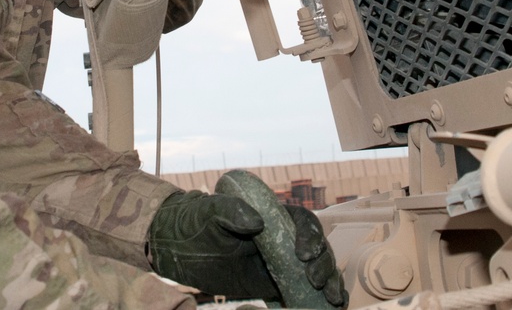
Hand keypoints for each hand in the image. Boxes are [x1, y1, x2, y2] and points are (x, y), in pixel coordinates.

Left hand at [147, 190, 347, 306]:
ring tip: (332, 298)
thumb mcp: (210, 212)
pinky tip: (330, 306)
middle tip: (315, 281)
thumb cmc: (195, 222)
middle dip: (323, 263)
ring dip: (329, 282)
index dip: (310, 236)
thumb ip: (230, 210)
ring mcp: (279, 262)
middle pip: (316, 248)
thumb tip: (256, 223)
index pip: (302, 222)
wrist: (179, 247)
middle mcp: (281, 238)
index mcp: (272, 216)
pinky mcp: (273, 284)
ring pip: (315, 270)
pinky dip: (319, 298)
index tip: (302, 254)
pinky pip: (302, 291)